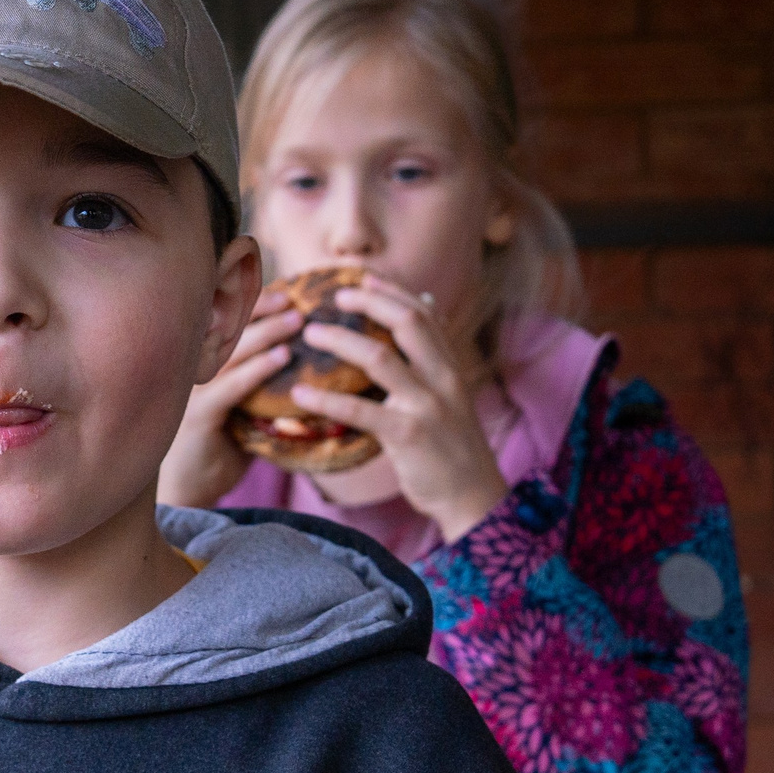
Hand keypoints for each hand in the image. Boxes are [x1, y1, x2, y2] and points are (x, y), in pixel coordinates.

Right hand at [156, 289, 307, 507]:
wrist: (191, 489)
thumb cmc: (221, 446)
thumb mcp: (242, 408)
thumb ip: (260, 385)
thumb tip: (303, 363)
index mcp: (200, 365)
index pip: (225, 324)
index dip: (253, 305)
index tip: (285, 290)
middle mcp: (192, 372)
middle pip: (226, 328)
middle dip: (261, 309)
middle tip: (294, 298)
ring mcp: (193, 392)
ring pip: (232, 352)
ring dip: (267, 333)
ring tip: (297, 320)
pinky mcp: (198, 416)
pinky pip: (231, 387)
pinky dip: (257, 369)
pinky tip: (281, 358)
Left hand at [298, 273, 508, 540]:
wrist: (473, 495)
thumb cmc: (453, 445)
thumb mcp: (451, 393)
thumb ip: (434, 355)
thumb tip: (426, 306)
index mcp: (451, 365)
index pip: (424, 313)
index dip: (393, 291)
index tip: (362, 277)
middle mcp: (442, 378)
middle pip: (407, 322)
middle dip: (369, 302)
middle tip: (334, 297)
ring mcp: (426, 405)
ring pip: (379, 358)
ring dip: (340, 341)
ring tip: (311, 333)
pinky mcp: (407, 435)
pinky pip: (360, 410)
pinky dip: (326, 400)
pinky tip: (299, 394)